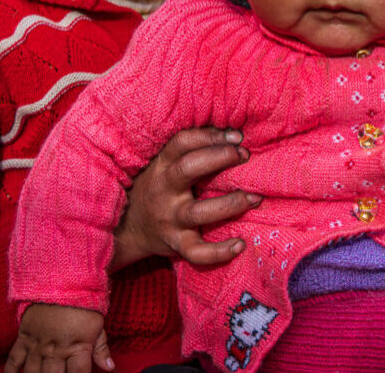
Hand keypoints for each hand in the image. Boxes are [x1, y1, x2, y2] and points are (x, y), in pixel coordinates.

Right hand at [5, 304, 110, 372]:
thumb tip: (110, 368)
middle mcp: (56, 350)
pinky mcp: (24, 339)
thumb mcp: (97, 326)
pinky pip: (13, 360)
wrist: (61, 282)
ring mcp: (38, 346)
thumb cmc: (83, 306)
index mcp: (77, 347)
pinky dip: (10, 372)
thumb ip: (101, 350)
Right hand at [112, 127, 259, 269]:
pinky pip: (196, 253)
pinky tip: (240, 244)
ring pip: (198, 212)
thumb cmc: (159, 188)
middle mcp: (164, 190)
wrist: (129, 228)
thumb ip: (192, 150)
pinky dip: (219, 252)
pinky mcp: (175, 244)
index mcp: (162, 165)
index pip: (183, 142)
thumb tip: (233, 132)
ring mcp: (169, 219)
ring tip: (255, 198)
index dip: (210, 136)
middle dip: (219, 158)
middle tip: (245, 155)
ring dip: (230, 204)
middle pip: (188, 169)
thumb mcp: (165, 166)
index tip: (237, 136)